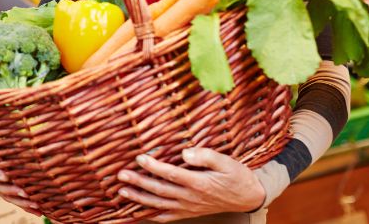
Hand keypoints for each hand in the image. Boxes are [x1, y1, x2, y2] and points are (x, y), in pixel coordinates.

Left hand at [117, 148, 265, 221]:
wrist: (247, 197)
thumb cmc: (237, 176)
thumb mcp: (227, 161)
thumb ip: (206, 156)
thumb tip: (185, 153)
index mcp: (199, 183)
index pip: (171, 174)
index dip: (154, 167)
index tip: (139, 158)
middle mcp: (191, 197)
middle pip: (160, 190)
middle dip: (138, 183)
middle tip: (121, 175)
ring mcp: (188, 207)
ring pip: (159, 204)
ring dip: (139, 199)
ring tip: (122, 192)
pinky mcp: (188, 212)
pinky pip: (166, 216)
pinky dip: (150, 215)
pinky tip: (137, 210)